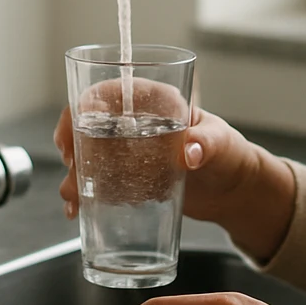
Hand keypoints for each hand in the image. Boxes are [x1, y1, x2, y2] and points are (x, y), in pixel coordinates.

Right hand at [53, 98, 295, 260]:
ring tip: (75, 202)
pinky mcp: (128, 178)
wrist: (233, 191)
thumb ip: (206, 143)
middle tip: (73, 174)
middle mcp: (134, 122)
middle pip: (87, 125)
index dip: (83, 110)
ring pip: (88, 156)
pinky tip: (81, 211)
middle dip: (72, 149)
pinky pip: (98, 182)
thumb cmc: (230, 154)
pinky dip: (85, 195)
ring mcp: (128, 151)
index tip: (75, 136)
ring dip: (75, 177)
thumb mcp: (221, 143)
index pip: (106, 94)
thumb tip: (191, 152)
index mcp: (153, 101)